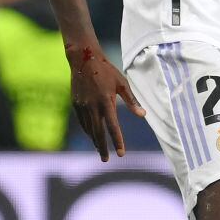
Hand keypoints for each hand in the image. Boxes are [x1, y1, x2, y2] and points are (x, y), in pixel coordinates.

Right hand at [66, 43, 145, 161]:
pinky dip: (88, 131)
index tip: (121, 153)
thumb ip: (132, 101)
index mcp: (106, 101)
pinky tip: (92, 135)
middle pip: (98, 133)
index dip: (117, 141)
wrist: (84, 59)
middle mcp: (93, 107)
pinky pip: (82, 122)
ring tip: (100, 150)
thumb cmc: (106, 70)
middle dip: (102, 147)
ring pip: (89, 129)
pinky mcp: (76, 104)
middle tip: (106, 160)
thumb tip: (143, 115)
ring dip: (94, 141)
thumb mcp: (122, 83)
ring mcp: (82, 106)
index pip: (113, 126)